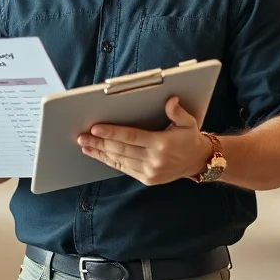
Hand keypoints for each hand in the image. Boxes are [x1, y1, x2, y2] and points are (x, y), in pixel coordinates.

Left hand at [76, 96, 208, 185]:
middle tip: (81, 137)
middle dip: (99, 143)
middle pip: (120, 149)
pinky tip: (98, 155)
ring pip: (119, 160)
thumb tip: (170, 100)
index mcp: (161, 144)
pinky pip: (124, 168)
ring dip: (100, 153)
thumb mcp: (189, 122)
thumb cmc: (190, 138)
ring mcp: (149, 171)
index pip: (131, 137)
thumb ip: (177, 112)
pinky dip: (109, 161)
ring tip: (85, 146)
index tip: (95, 128)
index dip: (111, 133)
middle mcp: (154, 159)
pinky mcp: (147, 179)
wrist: (198, 162)